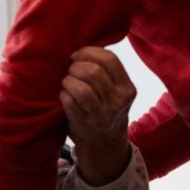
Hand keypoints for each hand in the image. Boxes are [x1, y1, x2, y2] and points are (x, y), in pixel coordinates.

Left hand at [59, 46, 135, 185]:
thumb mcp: (115, 90)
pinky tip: (63, 96)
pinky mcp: (85, 124)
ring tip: (66, 82)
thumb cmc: (104, 107)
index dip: (88, 52)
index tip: (76, 55)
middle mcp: (119, 101)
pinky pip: (69, 102)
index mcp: (127, 88)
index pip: (110, 59)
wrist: (104, 144)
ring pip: (81, 87)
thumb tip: (82, 45)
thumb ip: (106, 71)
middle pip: (93, 71)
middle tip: (70, 70)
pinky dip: (62, 95)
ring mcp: (103, 114)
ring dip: (68, 80)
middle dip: (75, 66)